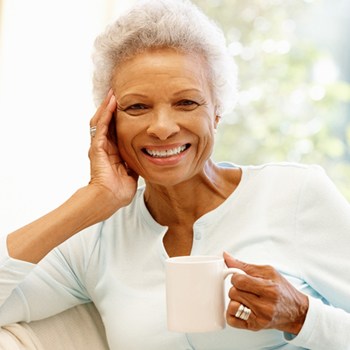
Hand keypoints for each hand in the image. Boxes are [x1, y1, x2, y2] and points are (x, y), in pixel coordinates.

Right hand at [88, 89, 137, 217]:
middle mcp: (104, 147)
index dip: (119, 119)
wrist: (109, 199)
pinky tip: (111, 104)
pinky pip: (101, 127)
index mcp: (112, 153)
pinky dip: (106, 115)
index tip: (127, 107)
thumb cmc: (118, 191)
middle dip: (112, 108)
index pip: (115, 130)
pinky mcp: (97, 148)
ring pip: (101, 121)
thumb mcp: (131, 173)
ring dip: (107, 107)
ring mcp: (99, 147)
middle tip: (118, 94)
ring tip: (113, 93)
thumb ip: (134, 164)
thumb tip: (145, 158)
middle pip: (107, 122)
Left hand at [224, 252, 308, 334]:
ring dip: (235, 300)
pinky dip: (232, 313)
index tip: (241, 277)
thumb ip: (244, 265)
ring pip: (231, 306)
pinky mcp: (255, 327)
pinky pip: (232, 320)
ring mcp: (260, 319)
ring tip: (245, 298)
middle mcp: (265, 306)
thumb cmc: (281, 289)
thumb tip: (226, 256)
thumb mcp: (267, 271)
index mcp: (269, 289)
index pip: (239, 280)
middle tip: (245, 288)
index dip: (236, 277)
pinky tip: (241, 307)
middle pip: (234, 292)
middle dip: (236, 288)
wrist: (296, 311)